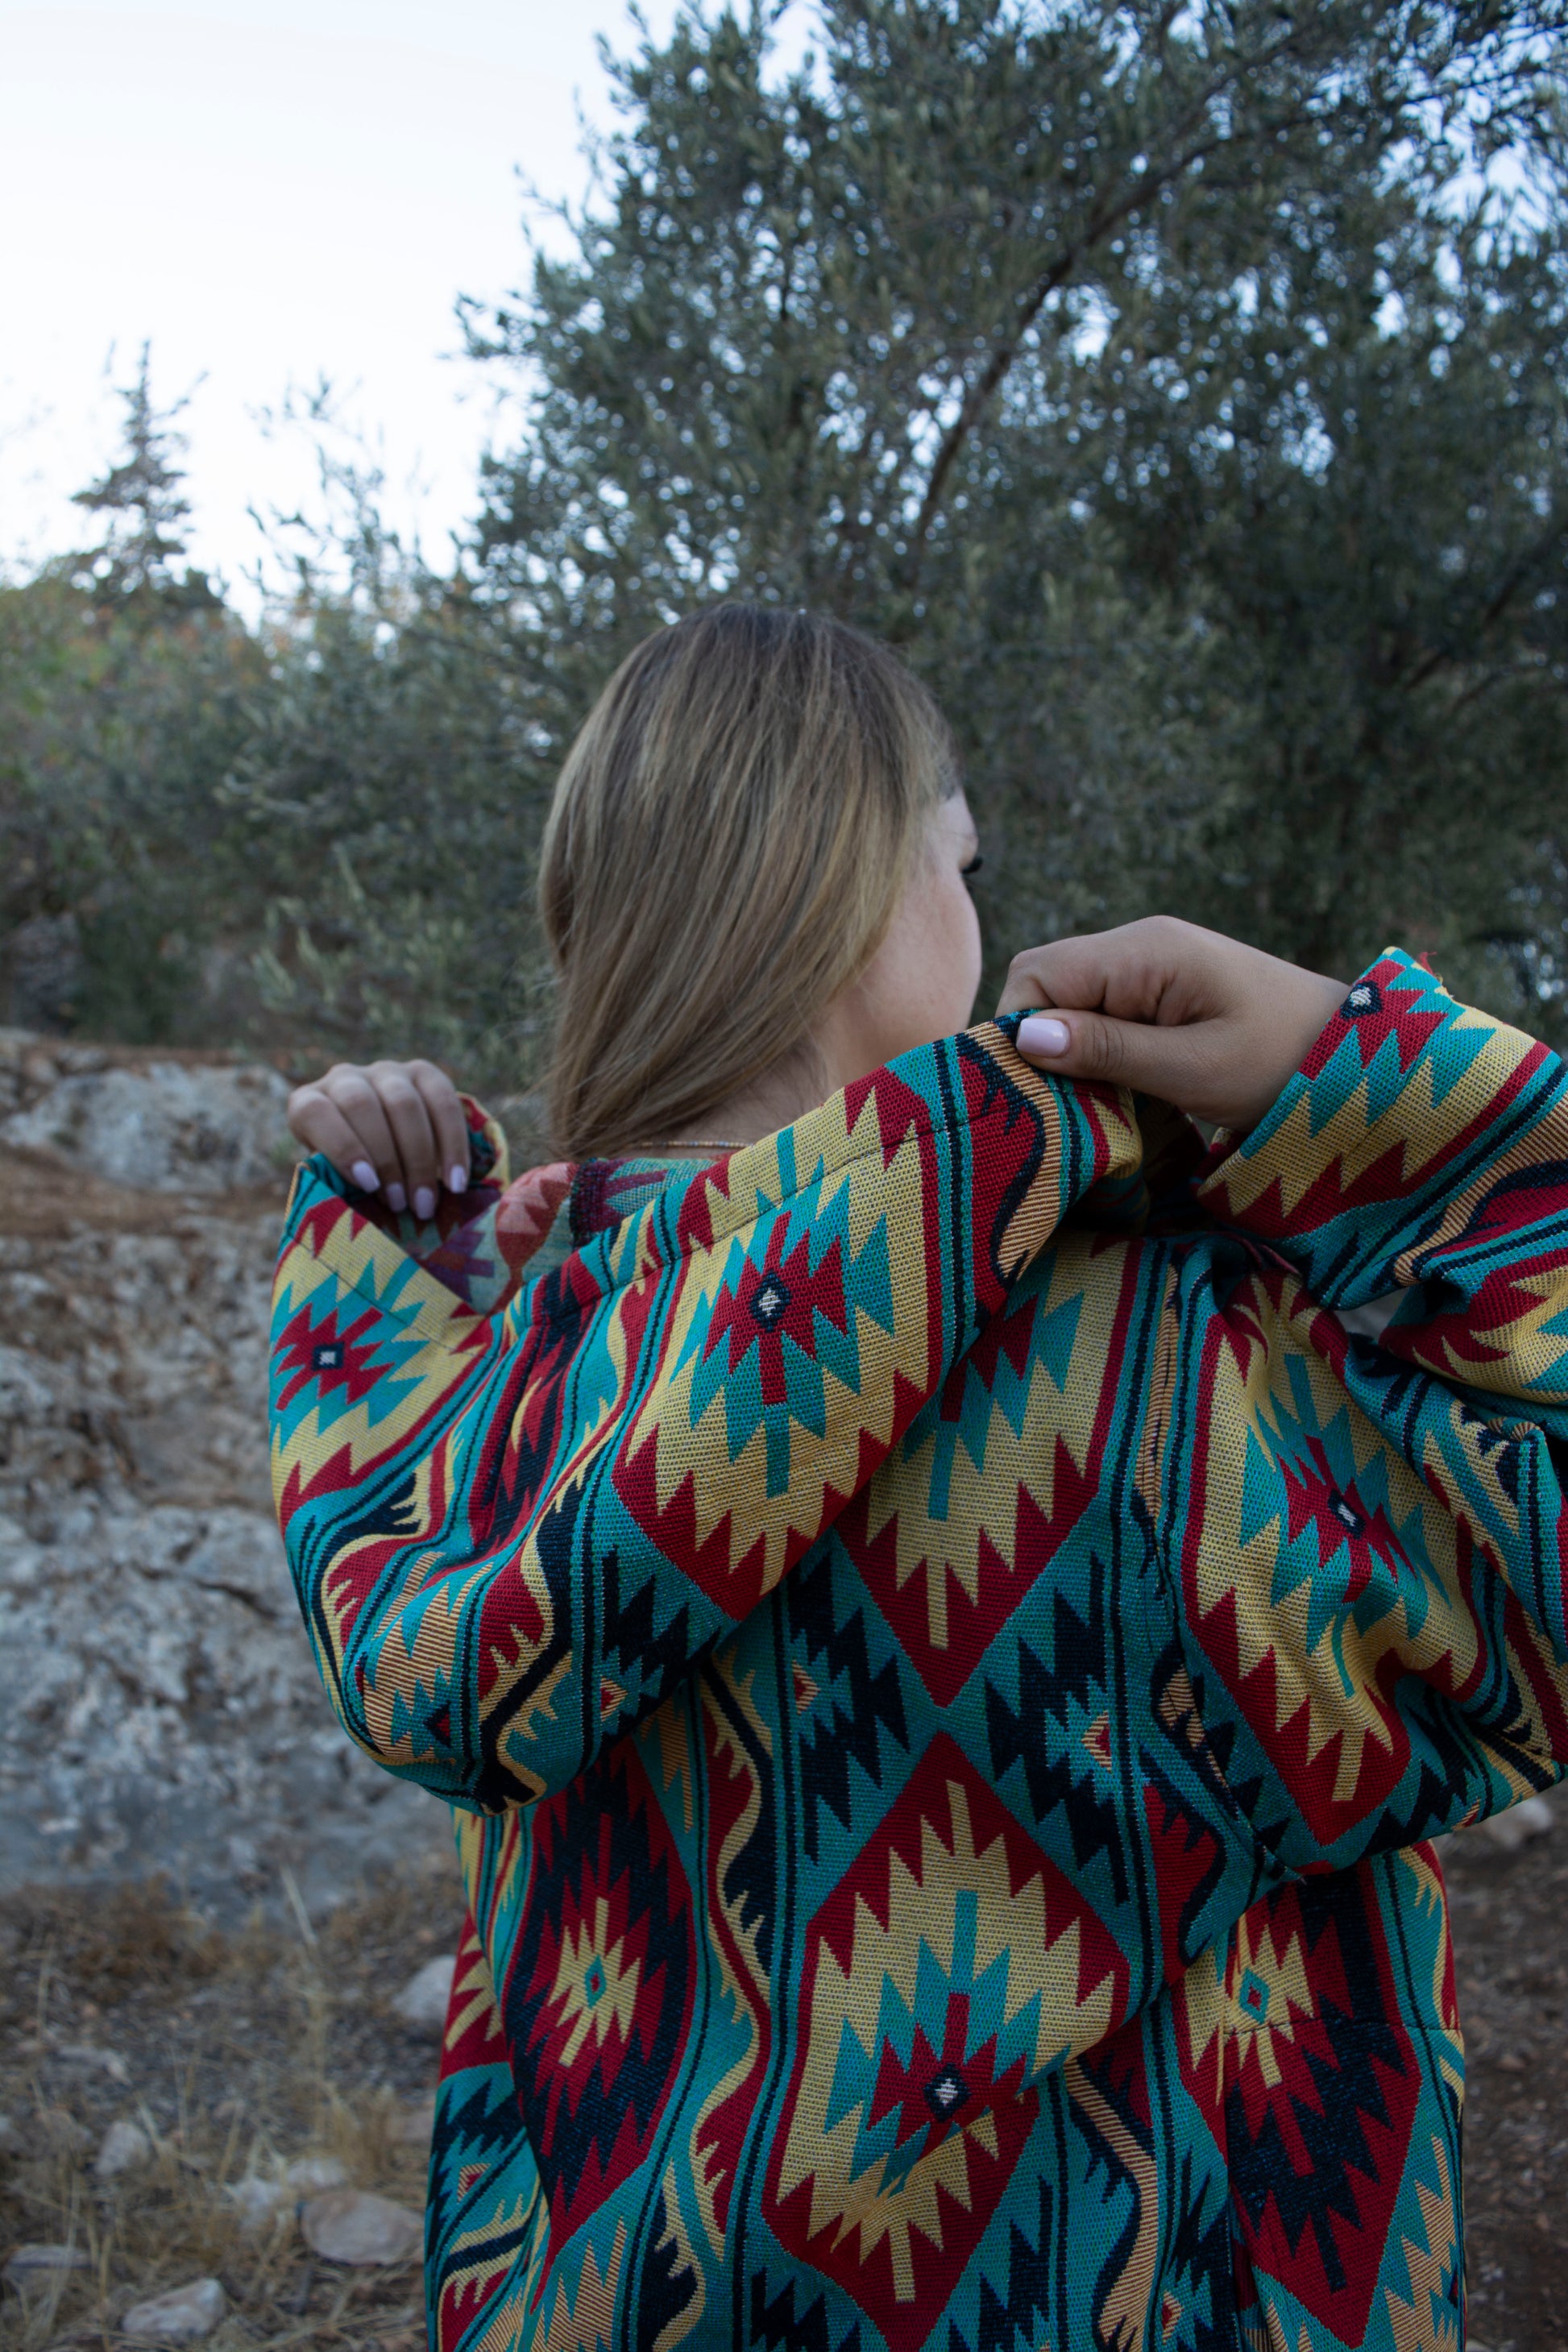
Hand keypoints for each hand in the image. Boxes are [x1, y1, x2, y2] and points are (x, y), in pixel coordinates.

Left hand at [286, 1059, 470, 1216]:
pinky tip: (457, 1179)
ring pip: (405, 1103)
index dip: (341, 1146)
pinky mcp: (424, 1073)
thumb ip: (341, 1186)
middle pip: (363, 1106)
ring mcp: (386, 1072)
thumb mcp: (334, 1178)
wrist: (384, 1146)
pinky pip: (444, 1101)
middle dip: (386, 1159)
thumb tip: (363, 1217)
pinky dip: (453, 1143)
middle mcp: (344, 1079)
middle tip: (402, 1204)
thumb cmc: (353, 1176)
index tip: (367, 1184)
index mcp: (308, 1103)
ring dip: (419, 1158)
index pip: (315, 1111)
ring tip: (427, 1202)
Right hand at [998, 917, 1345, 1130]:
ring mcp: (1153, 964)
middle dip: (1040, 1044)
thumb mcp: (1194, 1069)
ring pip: (1071, 1001)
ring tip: (1097, 1103)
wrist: (1361, 1056)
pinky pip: (1103, 1011)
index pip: (1036, 976)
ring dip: (1072, 1053)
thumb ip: (1107, 1051)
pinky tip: (1121, 1089)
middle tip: (1067, 1106)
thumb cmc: (1285, 1064)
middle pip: (1045, 984)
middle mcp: (1141, 944)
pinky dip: (1099, 1052)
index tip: (1039, 1095)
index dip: (1020, 1033)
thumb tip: (1023, 1037)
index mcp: (1146, 951)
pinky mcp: (1165, 989)